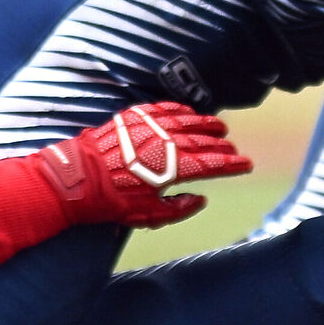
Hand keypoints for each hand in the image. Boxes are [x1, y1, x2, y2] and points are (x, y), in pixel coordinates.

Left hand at [42, 103, 251, 227]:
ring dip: (207, 125)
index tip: (246, 165)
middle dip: (222, 147)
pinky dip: (181, 111)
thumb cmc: (112, 201)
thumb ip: (179, 209)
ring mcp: (150, 126)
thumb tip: (200, 199)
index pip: (211, 165)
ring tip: (220, 128)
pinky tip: (190, 113)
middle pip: (203, 142)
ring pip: (187, 121)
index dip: (231, 165)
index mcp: (172, 168)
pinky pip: (164, 109)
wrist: (77, 179)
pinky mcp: (135, 117)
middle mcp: (165, 143)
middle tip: (233, 150)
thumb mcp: (148, 215)